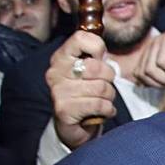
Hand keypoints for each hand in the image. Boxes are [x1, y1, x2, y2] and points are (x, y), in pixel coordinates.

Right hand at [47, 31, 117, 149]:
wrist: (73, 126)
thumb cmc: (85, 95)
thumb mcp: (90, 71)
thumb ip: (96, 56)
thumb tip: (102, 41)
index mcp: (62, 57)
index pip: (82, 38)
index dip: (98, 48)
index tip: (99, 59)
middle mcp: (56, 72)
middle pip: (98, 67)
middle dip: (109, 79)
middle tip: (102, 86)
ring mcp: (59, 91)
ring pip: (102, 88)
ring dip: (109, 97)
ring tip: (100, 101)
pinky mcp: (64, 110)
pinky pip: (100, 105)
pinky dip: (108, 110)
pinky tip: (101, 112)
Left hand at [135, 23, 164, 88]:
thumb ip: (162, 76)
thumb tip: (143, 86)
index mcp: (150, 54)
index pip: (138, 74)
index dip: (150, 84)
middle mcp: (150, 47)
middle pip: (141, 74)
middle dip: (158, 83)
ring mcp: (156, 44)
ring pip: (150, 70)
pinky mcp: (164, 41)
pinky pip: (162, 63)